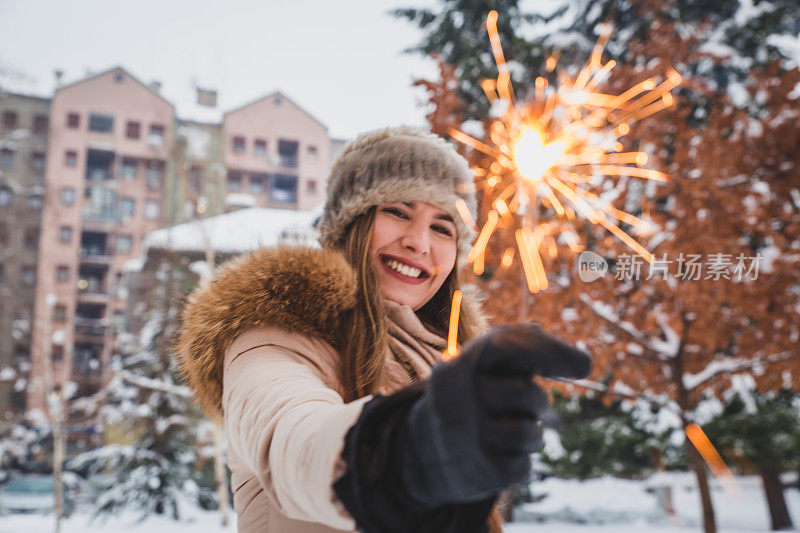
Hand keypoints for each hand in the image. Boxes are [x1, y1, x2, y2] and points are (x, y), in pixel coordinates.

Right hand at [398, 324, 591, 507]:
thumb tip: (580, 360)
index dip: (548, 350)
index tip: (586, 365)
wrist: (426, 446)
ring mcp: (464, 434)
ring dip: (531, 435)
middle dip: (536, 402)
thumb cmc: (473, 393)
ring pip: (530, 434)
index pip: (505, 345)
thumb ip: (523, 346)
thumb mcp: (486, 362)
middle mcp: (456, 394)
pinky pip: (523, 467)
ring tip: (507, 432)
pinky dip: (520, 462)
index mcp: (462, 361)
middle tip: (521, 406)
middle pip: (526, 394)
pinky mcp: (476, 469)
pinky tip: (498, 455)